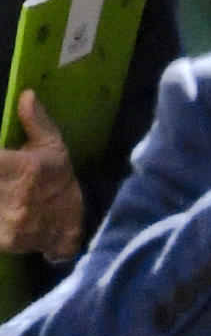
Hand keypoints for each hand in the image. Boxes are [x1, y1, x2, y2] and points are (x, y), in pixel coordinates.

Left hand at [0, 93, 83, 260]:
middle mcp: (13, 196)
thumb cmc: (62, 182)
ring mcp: (7, 222)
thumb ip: (36, 123)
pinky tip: (2, 205)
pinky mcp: (3, 240)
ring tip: (3, 185)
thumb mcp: (55, 149)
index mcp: (26, 169)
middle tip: (1, 173)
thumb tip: (26, 94)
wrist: (77, 228)